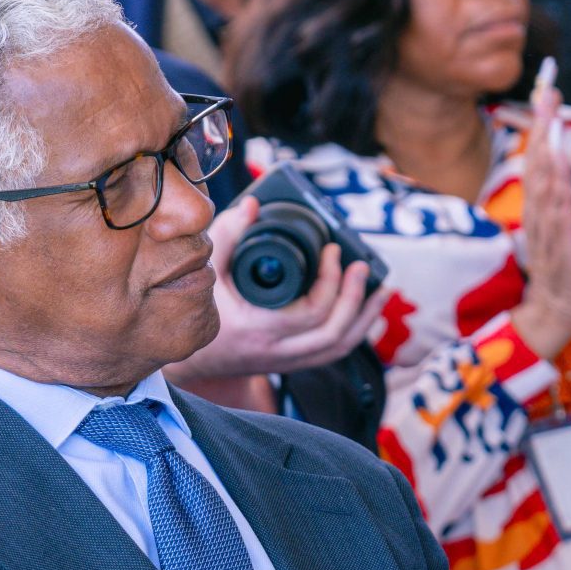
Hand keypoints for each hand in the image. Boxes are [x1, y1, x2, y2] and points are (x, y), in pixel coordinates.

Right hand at [168, 195, 389, 383]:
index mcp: (258, 328)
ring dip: (364, 319)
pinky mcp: (293, 363)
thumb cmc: (198, 311)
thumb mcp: (206, 271)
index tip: (331, 249)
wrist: (191, 359)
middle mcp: (276, 350)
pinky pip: (333, 354)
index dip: (330, 280)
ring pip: (339, 348)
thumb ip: (227, 236)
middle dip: (354, 298)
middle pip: (333, 335)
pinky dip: (354, 332)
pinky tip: (365, 310)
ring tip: (379, 289)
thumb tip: (254, 205)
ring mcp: (287, 361)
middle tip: (360, 266)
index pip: (309, 312)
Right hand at [509, 70, 570, 360]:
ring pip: (545, 180)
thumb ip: (555, 199)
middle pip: (538, 160)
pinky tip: (559, 160)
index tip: (546, 91)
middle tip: (546, 88)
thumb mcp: (558, 229)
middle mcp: (539, 212)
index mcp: (541, 207)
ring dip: (547, 145)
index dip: (542, 124)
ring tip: (551, 114)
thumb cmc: (560, 272)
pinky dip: (557, 183)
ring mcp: (548, 228)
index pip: (540, 158)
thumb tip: (557, 169)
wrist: (555, 313)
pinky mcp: (561, 246)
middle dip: (542, 123)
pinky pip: (558, 210)